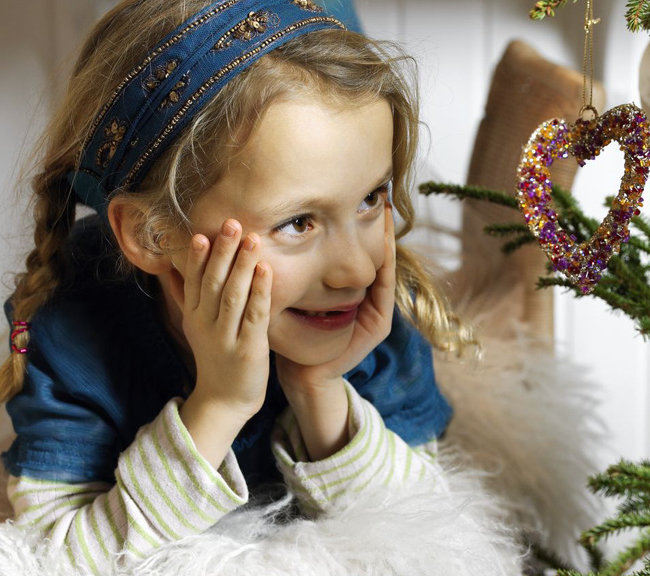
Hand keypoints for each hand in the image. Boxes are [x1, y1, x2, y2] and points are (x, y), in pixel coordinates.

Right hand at [179, 219, 272, 419]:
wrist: (224, 401)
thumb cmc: (216, 358)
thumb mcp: (197, 325)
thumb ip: (188, 296)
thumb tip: (173, 267)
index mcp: (194, 316)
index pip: (193, 280)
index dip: (196, 257)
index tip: (201, 232)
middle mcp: (206, 323)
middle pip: (212, 282)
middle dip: (223, 252)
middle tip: (232, 223)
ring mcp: (226, 336)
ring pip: (233, 295)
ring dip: (243, 265)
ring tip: (253, 239)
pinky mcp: (248, 348)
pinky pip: (254, 315)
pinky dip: (260, 292)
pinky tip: (266, 271)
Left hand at [275, 205, 396, 395]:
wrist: (300, 375)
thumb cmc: (289, 338)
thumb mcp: (288, 295)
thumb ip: (284, 269)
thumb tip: (261, 235)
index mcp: (347, 292)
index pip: (354, 252)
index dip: (355, 225)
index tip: (353, 194)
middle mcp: (365, 299)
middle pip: (373, 254)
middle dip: (376, 225)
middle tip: (379, 192)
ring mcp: (376, 311)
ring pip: (384, 266)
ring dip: (386, 239)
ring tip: (386, 211)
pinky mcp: (378, 324)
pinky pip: (386, 288)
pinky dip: (387, 264)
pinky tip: (385, 244)